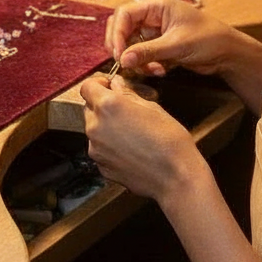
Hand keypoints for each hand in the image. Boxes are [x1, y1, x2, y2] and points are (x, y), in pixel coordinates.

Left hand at [80, 71, 202, 200]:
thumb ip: (128, 94)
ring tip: (132, 132)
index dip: (98, 84)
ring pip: (94, 129)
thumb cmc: (169, 140)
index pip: (87, 87)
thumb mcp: (152, 107)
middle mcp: (96, 127)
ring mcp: (96, 149)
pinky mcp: (101, 166)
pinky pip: (100, 149)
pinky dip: (110, 145)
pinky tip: (131, 149)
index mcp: (108, 106)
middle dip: (103, 106)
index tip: (109, 86)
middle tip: (125, 110)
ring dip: (106, 126)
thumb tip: (117, 85)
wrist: (174, 177)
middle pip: (89, 108)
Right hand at [104, 0, 244, 78]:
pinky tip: (160, 70)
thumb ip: (148, 51)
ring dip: (137, 60)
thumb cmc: (208, 39)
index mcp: (156, 5)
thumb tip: (123, 59)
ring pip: (130, 44)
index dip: (116, 34)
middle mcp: (152, 15)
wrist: (227, 53)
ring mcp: (154, 30)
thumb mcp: (177, 45)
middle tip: (127, 64)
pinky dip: (145, 64)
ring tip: (153, 70)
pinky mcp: (158, 44)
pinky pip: (141, 54)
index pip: (124, 14)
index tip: (118, 54)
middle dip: (123, 48)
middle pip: (122, 28)